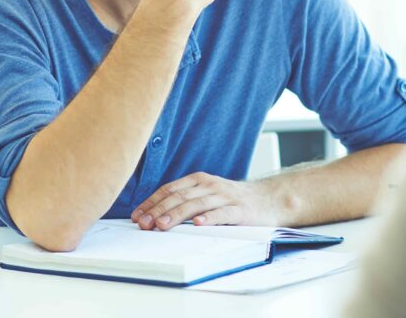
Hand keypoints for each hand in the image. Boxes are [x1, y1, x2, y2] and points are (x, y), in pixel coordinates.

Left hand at [130, 172, 279, 230]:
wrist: (269, 199)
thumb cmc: (232, 200)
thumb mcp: (207, 194)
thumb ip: (186, 200)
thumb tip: (154, 216)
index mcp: (198, 180)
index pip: (169, 189)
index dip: (152, 202)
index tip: (137, 216)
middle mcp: (209, 185)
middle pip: (179, 197)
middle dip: (158, 211)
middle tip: (143, 224)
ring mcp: (224, 196)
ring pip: (196, 204)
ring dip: (177, 215)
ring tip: (162, 225)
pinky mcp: (239, 209)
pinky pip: (222, 213)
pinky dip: (209, 218)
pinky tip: (198, 224)